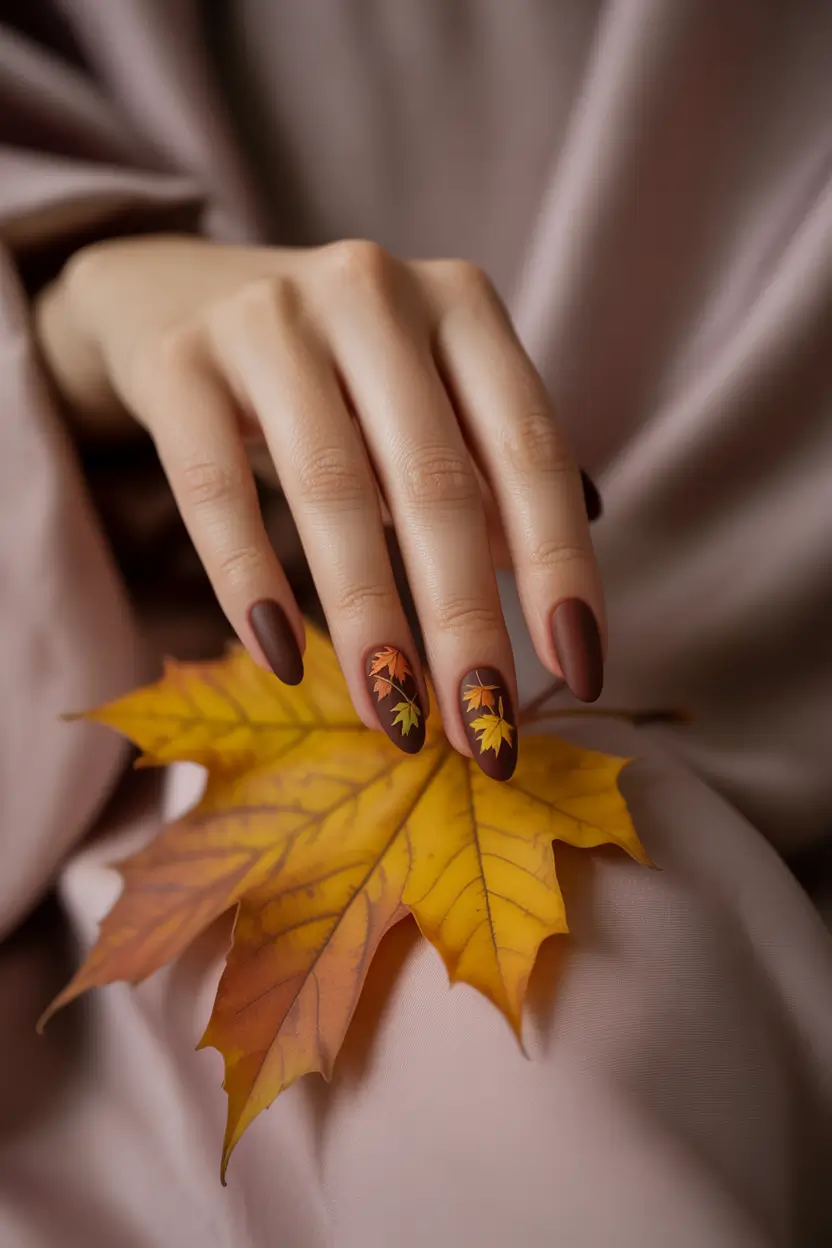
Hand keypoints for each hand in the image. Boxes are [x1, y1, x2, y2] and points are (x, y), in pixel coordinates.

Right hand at [36, 236, 604, 778]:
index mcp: (461, 304)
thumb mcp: (425, 398)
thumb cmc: (334, 371)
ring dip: (370, 622)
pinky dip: (251, 583)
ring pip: (332, 490)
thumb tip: (555, 614)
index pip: (532, 448)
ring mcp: (270, 318)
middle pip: (436, 481)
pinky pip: (218, 491)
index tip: (578, 675)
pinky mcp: (179, 361)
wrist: (175, 293)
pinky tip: (282, 660)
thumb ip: (489, 481)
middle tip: (482, 731)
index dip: (561, 567)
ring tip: (392, 717)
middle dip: (466, 623)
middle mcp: (374, 293)